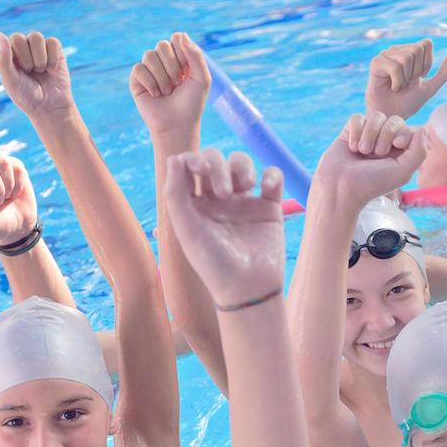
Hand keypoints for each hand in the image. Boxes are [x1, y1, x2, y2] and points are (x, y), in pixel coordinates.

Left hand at [0, 31, 72, 121]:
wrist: (50, 107)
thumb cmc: (26, 95)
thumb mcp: (10, 80)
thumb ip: (2, 59)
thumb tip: (0, 35)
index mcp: (3, 51)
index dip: (4, 51)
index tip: (11, 67)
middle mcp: (19, 45)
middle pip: (18, 37)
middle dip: (25, 60)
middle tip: (28, 73)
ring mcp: (36, 45)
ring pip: (36, 37)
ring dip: (39, 60)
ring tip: (40, 71)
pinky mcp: (54, 47)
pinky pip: (53, 42)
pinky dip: (52, 60)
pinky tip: (51, 70)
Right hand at [131, 32, 210, 138]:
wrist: (177, 125)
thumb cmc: (192, 104)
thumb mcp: (202, 79)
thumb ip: (196, 55)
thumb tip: (180, 35)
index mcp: (180, 57)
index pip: (176, 38)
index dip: (182, 53)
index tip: (187, 71)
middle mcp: (163, 60)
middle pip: (162, 45)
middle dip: (172, 66)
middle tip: (177, 84)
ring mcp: (149, 69)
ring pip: (149, 55)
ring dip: (162, 77)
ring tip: (167, 92)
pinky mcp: (137, 80)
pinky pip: (139, 69)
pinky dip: (150, 83)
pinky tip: (155, 94)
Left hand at [163, 148, 284, 306]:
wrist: (249, 288)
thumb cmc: (213, 263)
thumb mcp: (187, 230)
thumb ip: (175, 194)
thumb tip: (175, 158)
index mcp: (194, 204)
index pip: (190, 167)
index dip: (193, 158)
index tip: (200, 169)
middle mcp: (217, 200)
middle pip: (215, 160)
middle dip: (219, 166)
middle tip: (224, 192)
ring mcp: (244, 201)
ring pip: (242, 164)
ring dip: (243, 167)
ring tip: (247, 186)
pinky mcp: (269, 206)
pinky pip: (272, 177)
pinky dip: (271, 175)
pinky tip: (267, 188)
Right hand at [312, 112, 427, 209]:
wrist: (341, 187)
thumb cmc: (372, 183)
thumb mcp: (403, 172)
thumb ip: (419, 152)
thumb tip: (421, 129)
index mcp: (400, 152)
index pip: (409, 129)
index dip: (403, 132)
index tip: (397, 144)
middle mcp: (385, 142)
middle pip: (394, 120)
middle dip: (386, 134)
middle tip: (376, 154)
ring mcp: (367, 136)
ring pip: (376, 116)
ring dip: (369, 134)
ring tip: (362, 152)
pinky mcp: (350, 132)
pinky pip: (357, 117)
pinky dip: (356, 131)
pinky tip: (352, 148)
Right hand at [364, 39, 446, 118]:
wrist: (392, 117)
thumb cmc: (408, 103)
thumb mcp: (429, 89)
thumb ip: (442, 75)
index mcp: (410, 52)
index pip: (426, 44)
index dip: (427, 63)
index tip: (419, 77)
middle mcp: (398, 50)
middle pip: (416, 50)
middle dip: (415, 72)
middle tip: (406, 84)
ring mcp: (386, 55)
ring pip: (406, 58)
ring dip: (405, 78)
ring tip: (398, 86)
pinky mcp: (376, 63)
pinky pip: (394, 67)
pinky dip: (397, 82)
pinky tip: (392, 88)